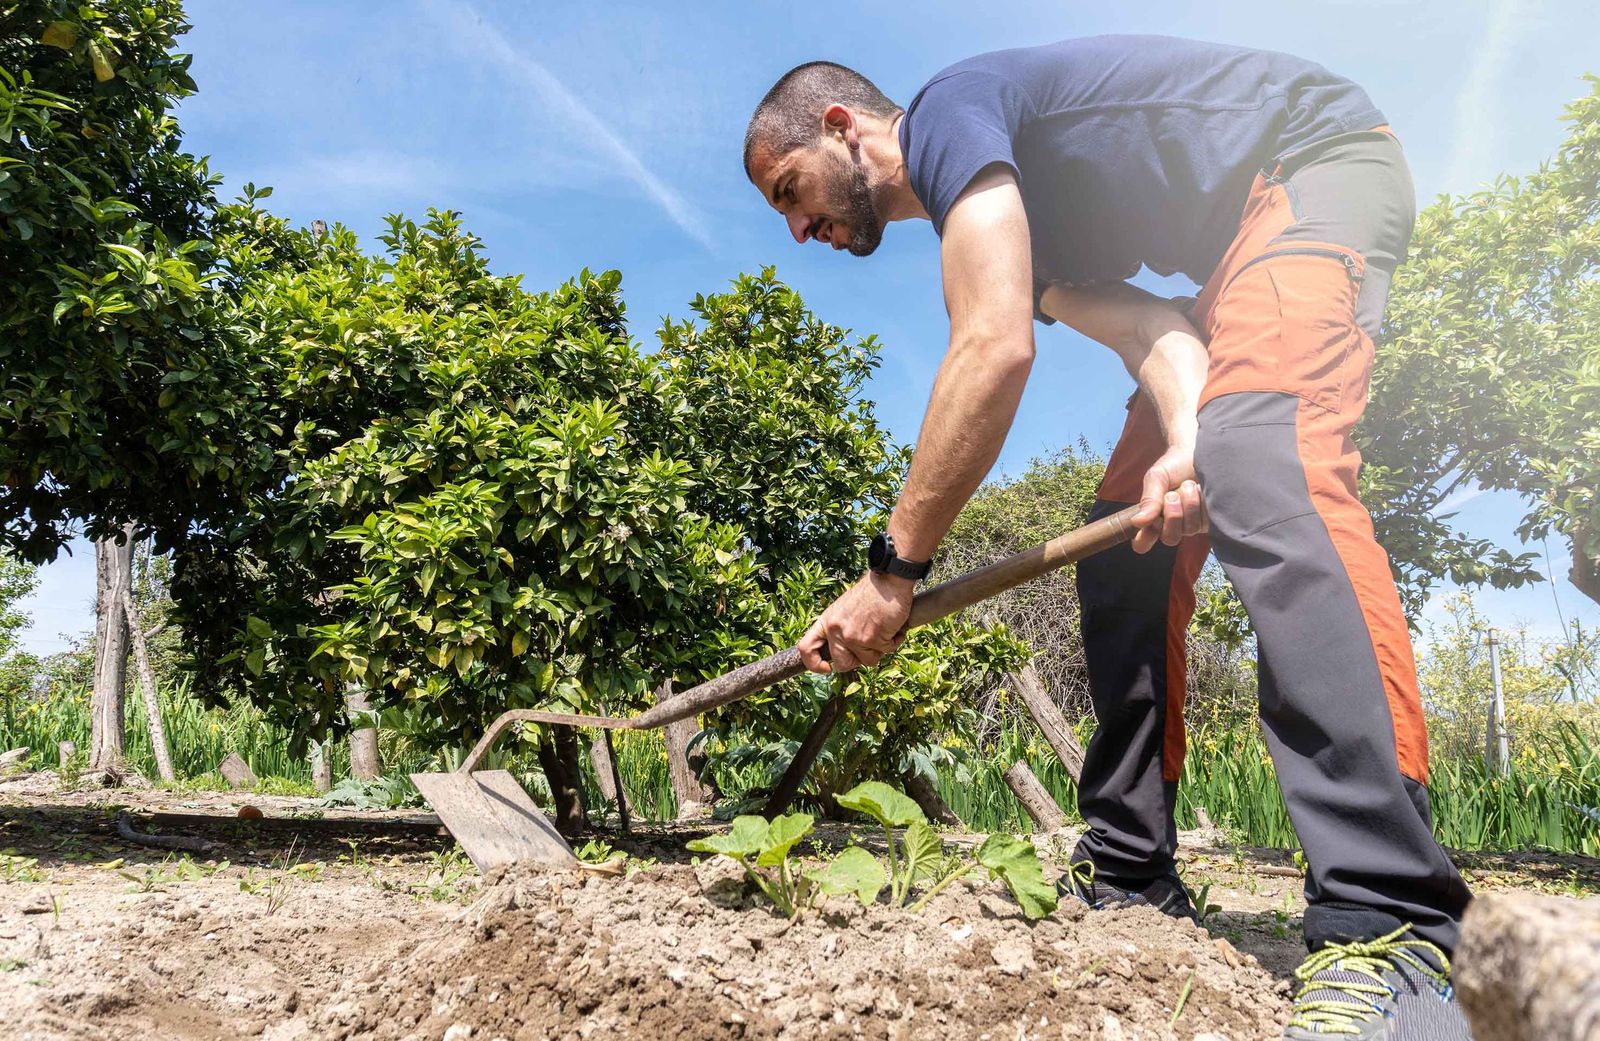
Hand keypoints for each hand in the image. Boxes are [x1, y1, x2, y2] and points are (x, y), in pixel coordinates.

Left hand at [797, 572, 913, 673]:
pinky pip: (886, 651)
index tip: (827, 668)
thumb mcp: (844, 609)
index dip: (814, 664)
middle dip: (858, 661)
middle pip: (841, 664)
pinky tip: (894, 626)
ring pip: (868, 661)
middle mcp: (836, 630)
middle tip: (869, 649)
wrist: (888, 579)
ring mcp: (853, 636)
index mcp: (826, 621)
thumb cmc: (871, 593)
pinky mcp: (871, 639)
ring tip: (884, 629)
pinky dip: (894, 641)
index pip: (806, 648)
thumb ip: (840, 628)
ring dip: (880, 649)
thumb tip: (844, 651)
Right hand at [1131, 446, 1206, 552]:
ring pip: (1189, 529)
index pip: (1142, 542)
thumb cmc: (1174, 465)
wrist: (1199, 451)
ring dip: (1189, 505)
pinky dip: (1202, 505)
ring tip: (1189, 485)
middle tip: (1172, 494)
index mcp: (1153, 518)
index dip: (1143, 541)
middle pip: (1170, 538)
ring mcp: (1192, 524)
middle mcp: (1172, 525)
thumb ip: (1148, 500)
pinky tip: (1202, 491)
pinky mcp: (1210, 520)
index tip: (1147, 530)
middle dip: (1172, 516)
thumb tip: (1137, 522)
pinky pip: (1205, 522)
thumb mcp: (1156, 478)